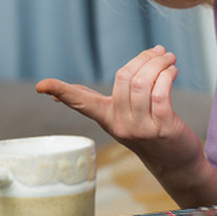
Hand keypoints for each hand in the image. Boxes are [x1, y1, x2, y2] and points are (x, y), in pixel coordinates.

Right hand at [37, 46, 216, 204]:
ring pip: (143, 83)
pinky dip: (167, 75)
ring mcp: (142, 128)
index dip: (61, 91)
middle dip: (143, 58)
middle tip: (158, 51)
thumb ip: (92, 103)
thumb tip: (53, 95)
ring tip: (168, 57)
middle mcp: (121, 125)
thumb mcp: (117, 119)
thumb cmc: (147, 134)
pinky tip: (172, 70)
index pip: (81, 102)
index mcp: (107, 119)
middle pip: (124, 78)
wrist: (176, 164)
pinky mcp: (164, 128)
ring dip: (158, 63)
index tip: (41, 86)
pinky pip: (161, 92)